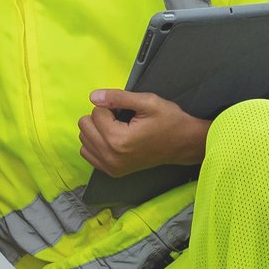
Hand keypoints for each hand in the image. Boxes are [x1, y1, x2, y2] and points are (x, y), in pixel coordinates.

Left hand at [77, 90, 210, 178]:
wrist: (184, 144)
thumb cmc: (170, 121)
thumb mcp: (147, 102)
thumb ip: (118, 97)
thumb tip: (93, 96)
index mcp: (118, 140)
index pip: (96, 112)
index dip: (111, 106)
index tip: (127, 112)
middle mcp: (111, 157)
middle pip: (85, 125)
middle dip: (102, 117)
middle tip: (122, 120)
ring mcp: (111, 167)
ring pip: (84, 139)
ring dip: (97, 130)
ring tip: (119, 129)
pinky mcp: (112, 172)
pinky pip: (88, 153)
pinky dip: (96, 143)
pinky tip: (112, 139)